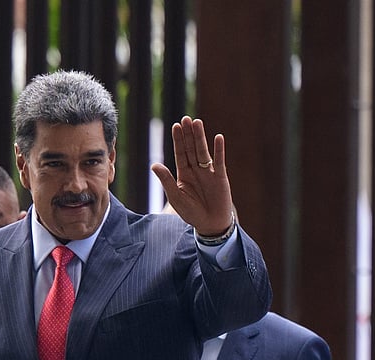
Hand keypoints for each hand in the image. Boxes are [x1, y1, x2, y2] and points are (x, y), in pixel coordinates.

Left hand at [150, 116, 234, 236]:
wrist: (210, 224)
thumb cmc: (191, 212)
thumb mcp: (176, 197)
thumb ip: (166, 180)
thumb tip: (154, 165)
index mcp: (184, 174)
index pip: (180, 153)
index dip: (178, 140)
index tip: (176, 126)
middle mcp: (196, 170)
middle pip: (191, 149)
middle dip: (188, 134)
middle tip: (186, 119)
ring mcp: (209, 172)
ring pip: (204, 152)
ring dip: (201, 137)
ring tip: (197, 123)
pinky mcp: (220, 178)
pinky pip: (220, 161)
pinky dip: (219, 150)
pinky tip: (218, 138)